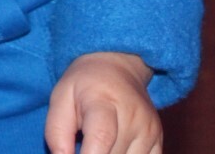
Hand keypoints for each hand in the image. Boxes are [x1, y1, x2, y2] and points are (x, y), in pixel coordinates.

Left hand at [46, 52, 160, 153]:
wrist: (117, 67)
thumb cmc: (83, 86)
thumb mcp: (60, 99)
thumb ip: (56, 134)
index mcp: (104, 102)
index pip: (101, 138)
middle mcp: (133, 116)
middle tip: (84, 144)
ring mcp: (149, 130)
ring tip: (98, 144)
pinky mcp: (158, 140)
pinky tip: (114, 148)